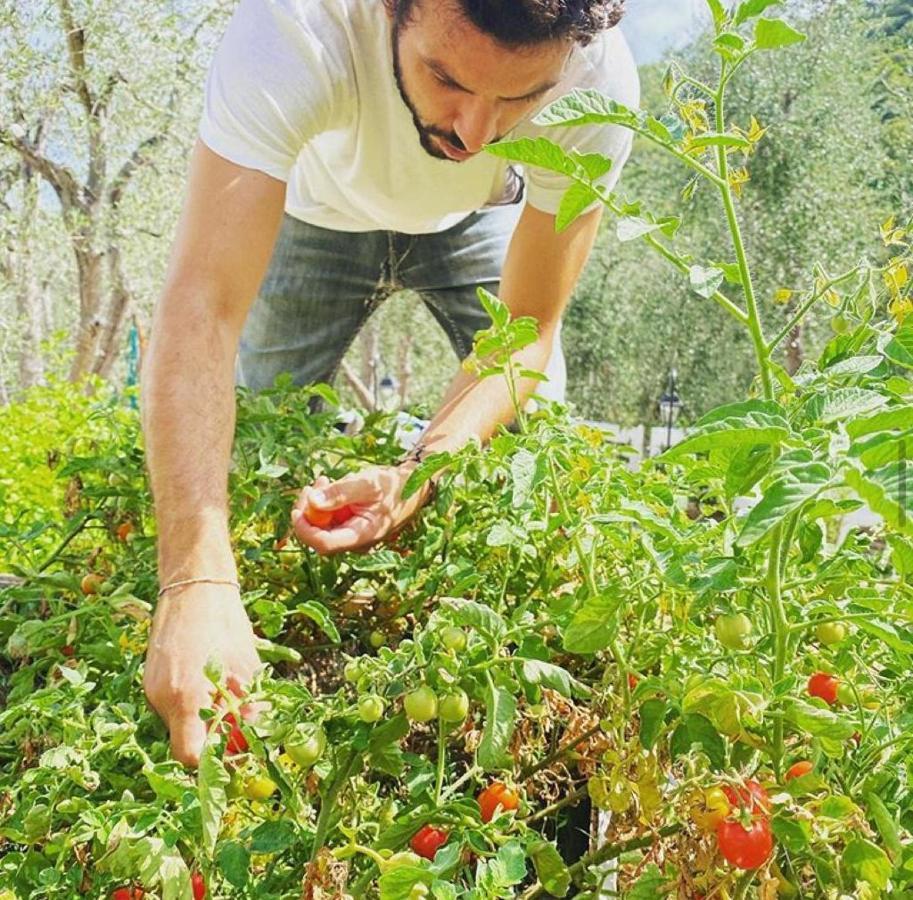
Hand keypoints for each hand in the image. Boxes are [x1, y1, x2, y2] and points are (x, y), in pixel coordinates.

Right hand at [143, 584, 262, 766]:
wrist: (193, 585)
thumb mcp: (247, 668)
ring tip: (226, 686)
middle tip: (241, 717)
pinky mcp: (151, 680)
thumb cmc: (224, 623)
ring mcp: (152, 689)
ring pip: (181, 723)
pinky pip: (174, 705)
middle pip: (187, 740)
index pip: (190, 756)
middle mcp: (160, 699)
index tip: (237, 754)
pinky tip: (210, 676)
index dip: (215, 763)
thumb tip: (259, 742)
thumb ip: (251, 709)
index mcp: (184, 697)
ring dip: (205, 717)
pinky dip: (193, 702)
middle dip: (215, 736)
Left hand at [291, 466, 429, 553]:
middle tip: (314, 484)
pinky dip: (323, 503)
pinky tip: (330, 486)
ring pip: (320, 527)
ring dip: (315, 504)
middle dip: (308, 511)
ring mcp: (351, 535)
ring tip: (324, 480)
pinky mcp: (349, 526)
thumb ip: (340, 493)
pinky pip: (327, 519)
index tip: (300, 506)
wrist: (410, 486)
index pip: (324, 543)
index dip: (305, 528)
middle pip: (317, 537)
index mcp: (362, 535)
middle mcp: (354, 541)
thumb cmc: (393, 485)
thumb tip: (312, 502)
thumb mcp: (367, 483)